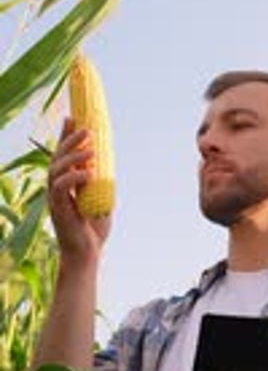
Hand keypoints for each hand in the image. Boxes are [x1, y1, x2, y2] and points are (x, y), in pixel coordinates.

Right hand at [48, 118, 110, 265]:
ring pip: (57, 168)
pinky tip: (89, 173)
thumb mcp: (101, 200)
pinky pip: (61, 186)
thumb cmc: (93, 230)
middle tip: (86, 128)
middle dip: (70, 139)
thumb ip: (101, 182)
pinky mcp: (58, 208)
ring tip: (91, 149)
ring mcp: (55, 197)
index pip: (62, 154)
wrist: (87, 254)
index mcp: (65, 184)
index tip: (72, 117)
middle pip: (57, 156)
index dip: (65, 135)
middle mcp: (56, 188)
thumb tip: (109, 163)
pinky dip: (75, 177)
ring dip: (74, 156)